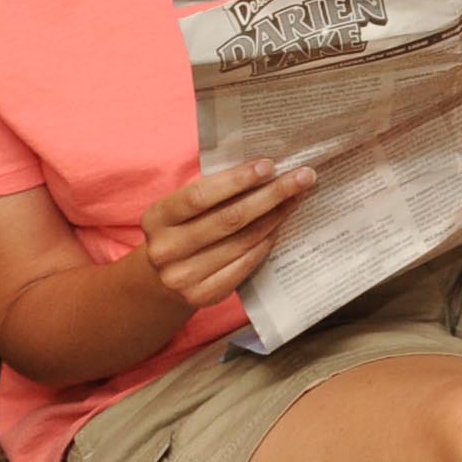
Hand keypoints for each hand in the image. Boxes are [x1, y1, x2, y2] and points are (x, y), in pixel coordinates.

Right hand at [132, 159, 314, 313]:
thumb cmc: (185, 229)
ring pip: (243, 241)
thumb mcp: (185, 209)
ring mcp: (182, 276)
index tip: (270, 165)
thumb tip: (267, 167)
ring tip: (298, 198)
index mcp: (157, 218)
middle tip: (303, 177)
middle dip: (272, 195)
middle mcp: (165, 249)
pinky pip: (246, 264)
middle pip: (229, 219)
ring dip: (276, 216)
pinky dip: (267, 242)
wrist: (163, 279)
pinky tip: (281, 225)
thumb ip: (215, 189)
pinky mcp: (202, 295)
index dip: (236, 180)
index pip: (199, 196)